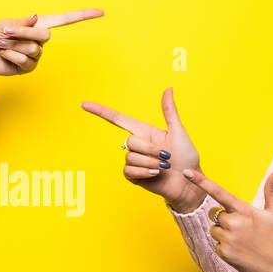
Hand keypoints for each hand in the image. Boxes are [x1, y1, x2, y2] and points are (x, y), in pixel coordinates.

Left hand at [0, 9, 104, 89]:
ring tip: (2, 45)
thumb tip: (35, 19)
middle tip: (6, 34)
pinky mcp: (29, 67)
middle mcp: (40, 39)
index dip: (83, 16)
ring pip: (33, 48)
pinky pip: (26, 60)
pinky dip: (11, 57)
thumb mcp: (5, 24)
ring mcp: (36, 55)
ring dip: (14, 45)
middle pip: (44, 35)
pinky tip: (4, 56)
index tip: (101, 13)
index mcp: (38, 24)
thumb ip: (22, 23)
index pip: (65, 20)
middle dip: (23, 34)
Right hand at [80, 88, 203, 210]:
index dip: (100, 111)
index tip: (84, 105)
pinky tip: (155, 174)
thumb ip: (169, 112)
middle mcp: (137, 145)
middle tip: (166, 156)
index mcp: (145, 132)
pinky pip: (129, 171)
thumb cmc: (186, 158)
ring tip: (163, 167)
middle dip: (150, 149)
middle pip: (129, 141)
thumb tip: (168, 89)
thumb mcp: (178, 132)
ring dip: (150, 163)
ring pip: (131, 157)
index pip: (117, 119)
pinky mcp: (133, 176)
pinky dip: (144, 172)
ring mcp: (134, 161)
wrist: (187, 182)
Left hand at [182, 166, 272, 271]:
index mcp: (245, 210)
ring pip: (214, 230)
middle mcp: (234, 223)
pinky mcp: (225, 254)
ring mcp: (228, 240)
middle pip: (214, 213)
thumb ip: (271, 190)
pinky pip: (217, 245)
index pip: (219, 192)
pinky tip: (242, 251)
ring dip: (223, 233)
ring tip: (244, 240)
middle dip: (223, 218)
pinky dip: (226, 248)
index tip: (186, 173)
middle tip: (243, 227)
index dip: (201, 182)